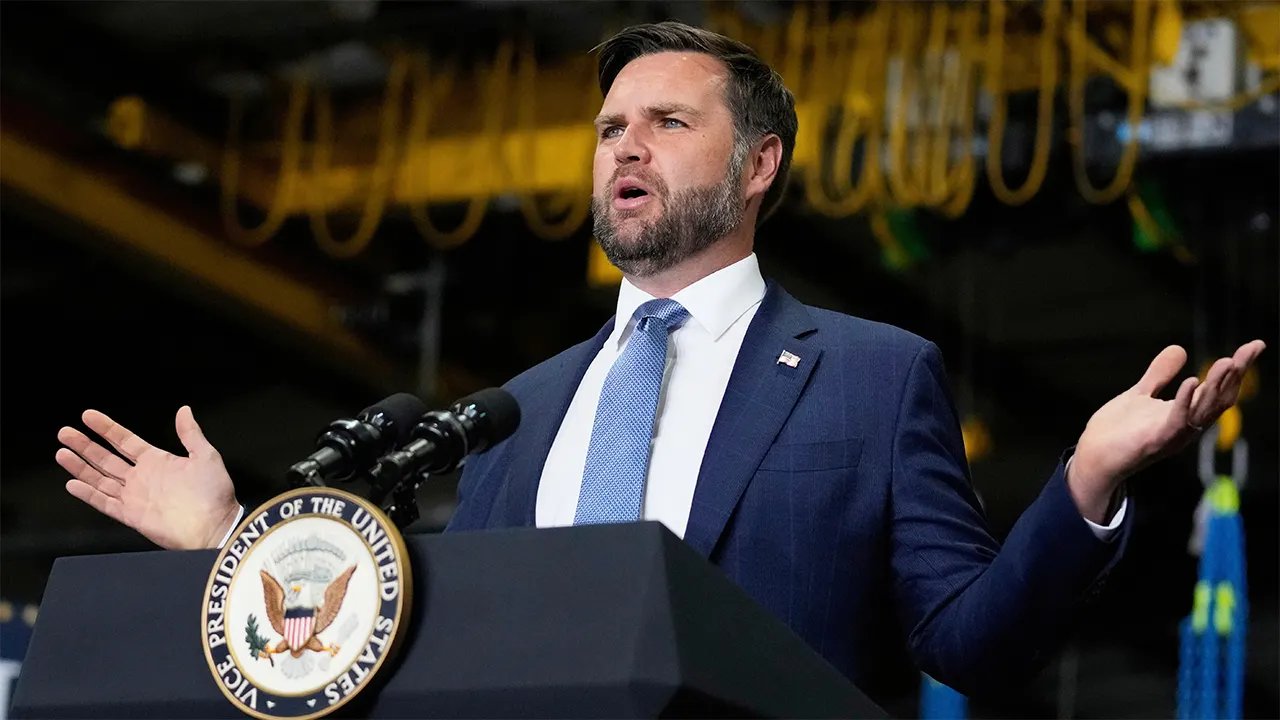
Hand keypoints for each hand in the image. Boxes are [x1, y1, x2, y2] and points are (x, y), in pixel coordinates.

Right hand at [56, 406, 240, 549]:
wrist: (215, 526)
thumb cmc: (215, 493)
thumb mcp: (206, 456)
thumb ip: (190, 433)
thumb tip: (184, 410)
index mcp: (158, 461)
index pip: (125, 440)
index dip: (106, 428)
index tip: (88, 415)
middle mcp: (142, 477)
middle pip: (106, 458)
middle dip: (85, 445)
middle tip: (64, 432)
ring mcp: (135, 497)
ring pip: (100, 478)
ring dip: (80, 466)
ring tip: (61, 453)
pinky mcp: (132, 516)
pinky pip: (104, 503)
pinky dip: (88, 494)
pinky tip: (72, 483)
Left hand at [1068, 340, 1265, 522]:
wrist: (1093, 457)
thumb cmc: (1117, 431)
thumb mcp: (1140, 395)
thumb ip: (1159, 375)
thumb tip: (1179, 348)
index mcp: (1185, 414)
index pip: (1218, 390)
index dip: (1237, 369)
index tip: (1254, 346)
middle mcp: (1186, 426)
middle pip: (1219, 399)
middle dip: (1235, 375)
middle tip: (1251, 349)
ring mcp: (1172, 435)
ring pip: (1203, 409)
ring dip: (1216, 386)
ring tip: (1228, 362)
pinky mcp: (1154, 440)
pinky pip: (1176, 421)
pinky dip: (1184, 402)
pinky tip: (1190, 381)